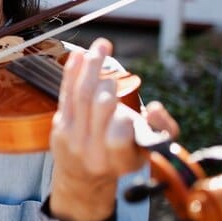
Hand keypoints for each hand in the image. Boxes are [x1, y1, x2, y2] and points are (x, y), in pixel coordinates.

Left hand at [48, 38, 142, 220]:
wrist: (84, 175)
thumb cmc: (122, 157)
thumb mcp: (148, 152)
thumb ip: (162, 131)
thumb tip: (155, 109)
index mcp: (121, 161)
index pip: (119, 139)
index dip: (124, 123)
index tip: (136, 111)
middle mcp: (94, 152)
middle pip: (99, 109)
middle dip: (106, 84)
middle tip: (112, 65)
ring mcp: (73, 138)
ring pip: (82, 95)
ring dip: (92, 67)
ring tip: (102, 46)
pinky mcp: (59, 125)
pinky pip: (67, 94)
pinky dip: (74, 72)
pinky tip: (81, 54)